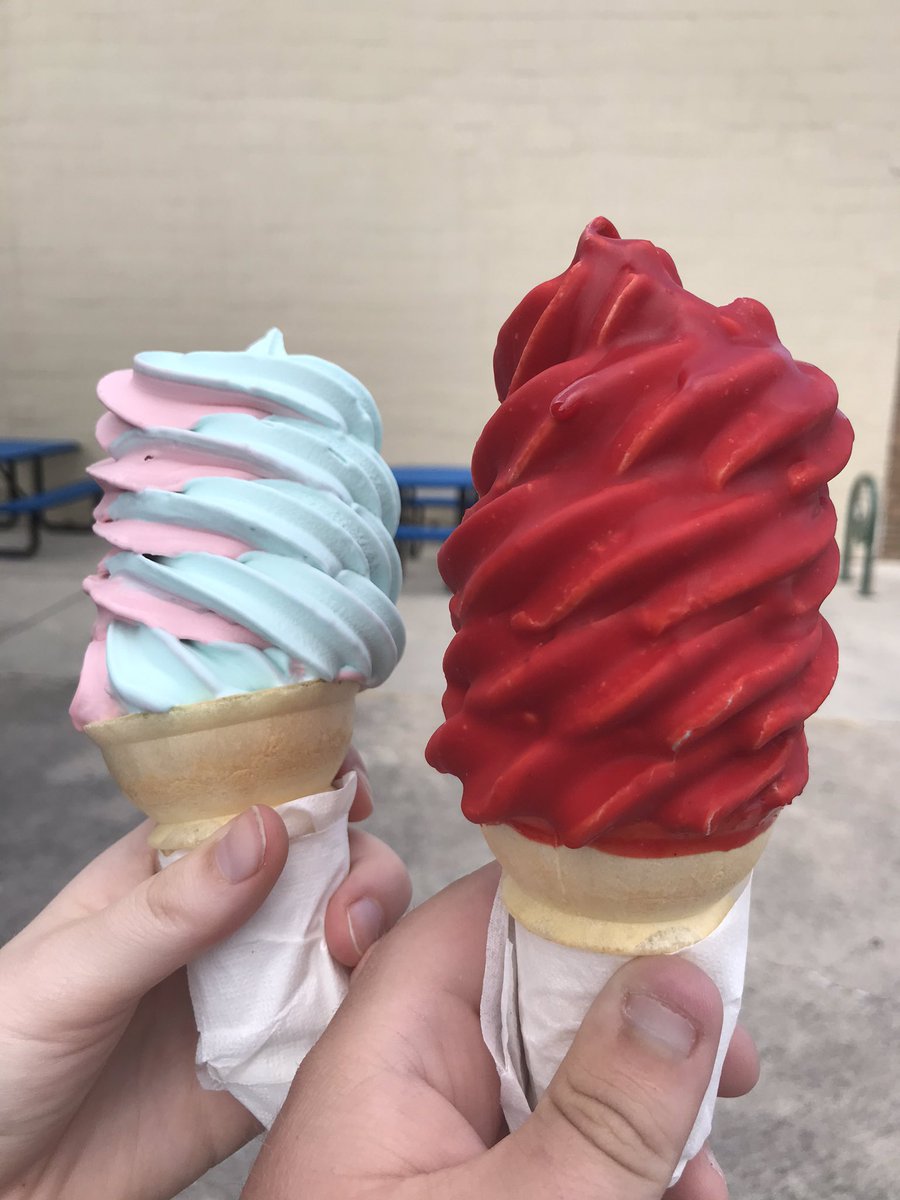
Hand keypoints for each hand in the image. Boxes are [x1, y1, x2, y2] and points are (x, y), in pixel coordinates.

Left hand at [0, 751, 410, 1199]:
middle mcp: (221, 918)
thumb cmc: (0, 1055)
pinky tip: (359, 1012)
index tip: (350, 788)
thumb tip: (268, 828)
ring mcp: (249, 988)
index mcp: (167, 870)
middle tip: (350, 912)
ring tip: (352, 955)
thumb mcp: (72, 969)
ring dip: (369, 929)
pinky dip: (362, 1007)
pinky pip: (335, 1020)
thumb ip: (171, 907)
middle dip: (357, 865)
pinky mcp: (267, 1059)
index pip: (250, 798)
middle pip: (319, 862)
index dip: (307, 781)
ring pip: (340, 932)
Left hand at [244, 864, 757, 1199]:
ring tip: (702, 1164)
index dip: (571, 900)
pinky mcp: (466, 1191)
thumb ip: (603, 1107)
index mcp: (380, 1055)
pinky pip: (551, 1147)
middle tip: (727, 1053)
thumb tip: (680, 984)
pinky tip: (671, 1199)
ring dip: (641, 1111)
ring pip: (557, 1079)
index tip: (673, 921)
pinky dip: (615, 1168)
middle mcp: (405, 1084)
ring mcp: (438, 1145)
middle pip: (532, 996)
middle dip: (635, 1023)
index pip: (471, 918)